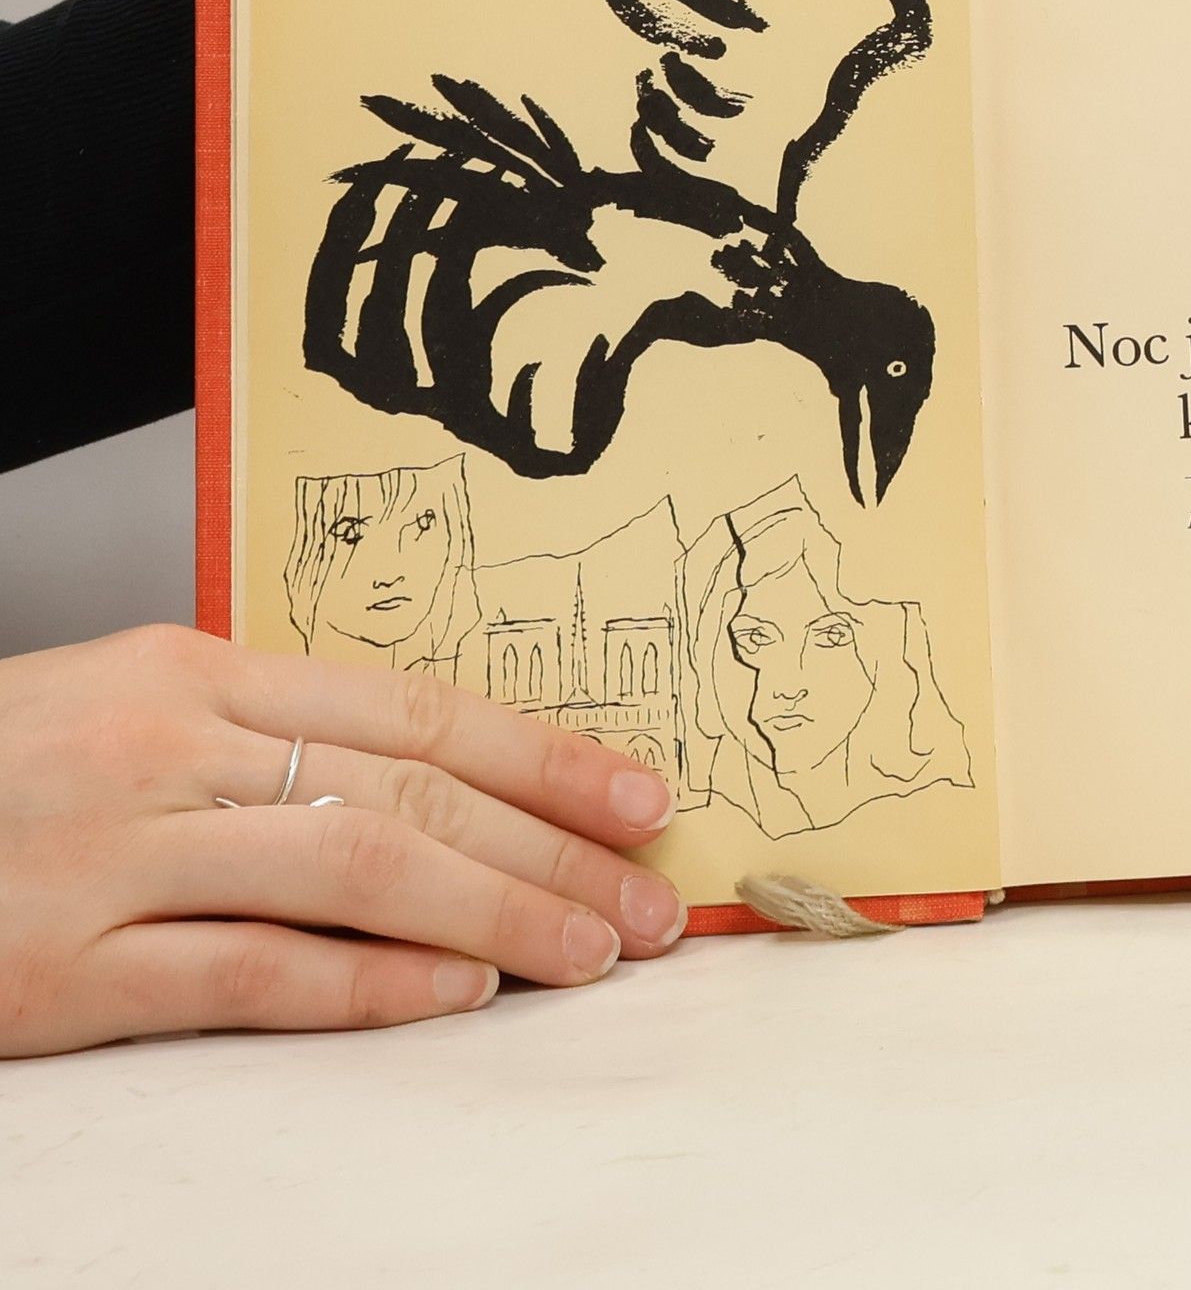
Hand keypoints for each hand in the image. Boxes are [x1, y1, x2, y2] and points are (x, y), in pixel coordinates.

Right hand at [0, 626, 684, 1057]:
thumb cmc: (3, 768)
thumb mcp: (138, 710)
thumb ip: (277, 736)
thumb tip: (444, 778)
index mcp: (200, 672)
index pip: (419, 709)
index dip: (547, 754)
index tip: (642, 796)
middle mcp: (173, 748)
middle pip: (411, 791)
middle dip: (553, 847)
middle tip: (650, 898)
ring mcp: (118, 856)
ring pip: (356, 870)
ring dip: (495, 913)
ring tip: (590, 950)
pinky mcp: (65, 968)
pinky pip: (246, 973)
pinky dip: (365, 986)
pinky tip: (454, 995)